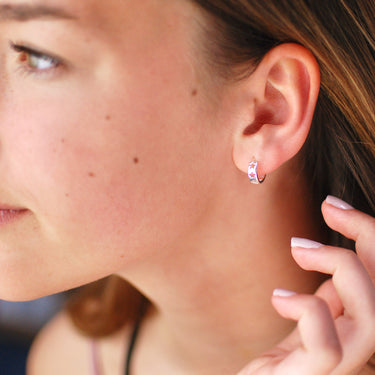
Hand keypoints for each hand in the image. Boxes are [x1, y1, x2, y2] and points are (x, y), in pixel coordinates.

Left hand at [237, 196, 374, 374]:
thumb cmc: (286, 362)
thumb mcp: (311, 320)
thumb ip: (331, 296)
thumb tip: (336, 256)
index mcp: (360, 325)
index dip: (369, 234)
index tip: (334, 205)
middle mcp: (363, 347)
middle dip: (366, 235)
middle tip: (327, 208)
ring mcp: (342, 367)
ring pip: (371, 314)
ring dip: (338, 264)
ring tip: (298, 246)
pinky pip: (328, 345)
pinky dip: (307, 308)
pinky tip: (279, 296)